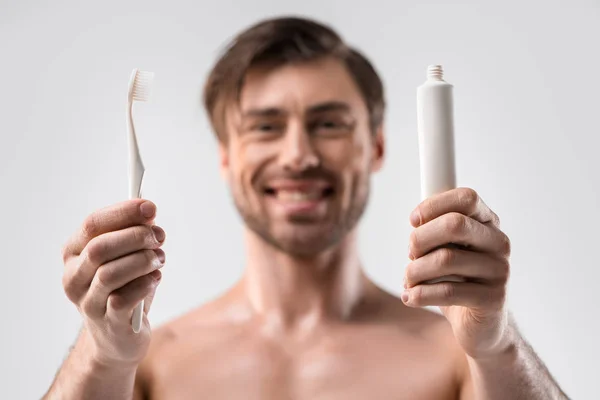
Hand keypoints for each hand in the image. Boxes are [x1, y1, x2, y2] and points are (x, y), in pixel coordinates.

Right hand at [61, 199, 165, 367]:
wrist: (119, 336)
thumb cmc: (124, 287)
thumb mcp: (126, 256)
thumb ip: (134, 235)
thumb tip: (149, 215)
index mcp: (73, 253)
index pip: (92, 224)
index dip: (123, 213)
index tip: (150, 207)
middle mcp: (73, 277)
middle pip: (100, 248)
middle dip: (135, 237)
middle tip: (159, 236)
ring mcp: (88, 302)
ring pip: (110, 273)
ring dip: (142, 260)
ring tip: (159, 258)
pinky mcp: (107, 323)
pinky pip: (124, 299)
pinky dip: (145, 283)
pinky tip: (155, 278)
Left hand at [403, 188, 511, 359]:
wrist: (481, 325)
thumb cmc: (457, 279)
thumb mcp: (446, 248)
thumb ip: (436, 229)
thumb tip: (416, 220)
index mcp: (488, 223)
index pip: (466, 198)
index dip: (433, 205)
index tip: (413, 221)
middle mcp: (499, 243)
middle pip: (453, 224)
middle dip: (420, 238)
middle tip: (410, 254)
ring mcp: (499, 271)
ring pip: (445, 259)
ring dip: (414, 271)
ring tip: (408, 281)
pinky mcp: (493, 299)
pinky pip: (447, 291)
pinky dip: (420, 294)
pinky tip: (410, 297)